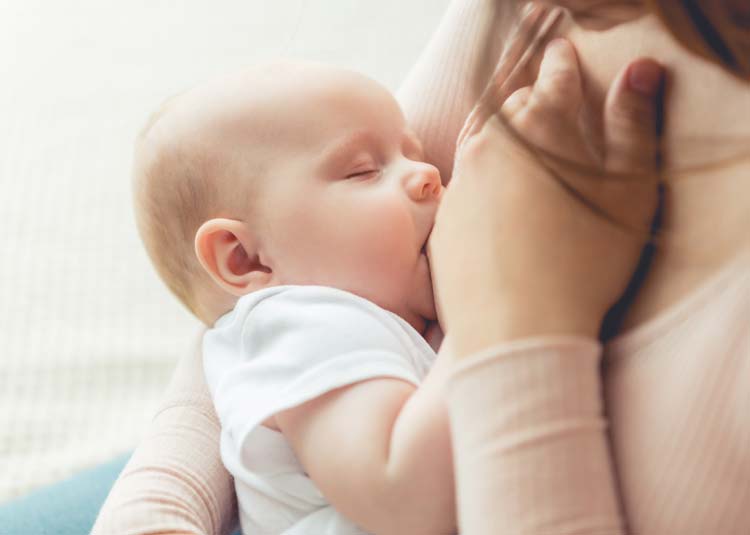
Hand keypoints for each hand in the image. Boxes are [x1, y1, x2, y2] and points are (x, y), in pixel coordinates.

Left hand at [428, 38, 663, 356]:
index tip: (566, 61)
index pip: (557, 75)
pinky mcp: (444, 216)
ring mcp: (461, 180)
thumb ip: (634, 126)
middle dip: (534, 101)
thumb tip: (639, 73)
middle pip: (515, 105)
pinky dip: (482, 179)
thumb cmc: (585, 265)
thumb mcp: (631, 194)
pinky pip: (464, 183)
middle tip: (549, 107)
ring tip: (521, 147)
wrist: (516, 329)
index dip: (566, 65)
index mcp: (543, 127)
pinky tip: (498, 200)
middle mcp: (492, 144)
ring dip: (503, 136)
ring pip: (483, 139)